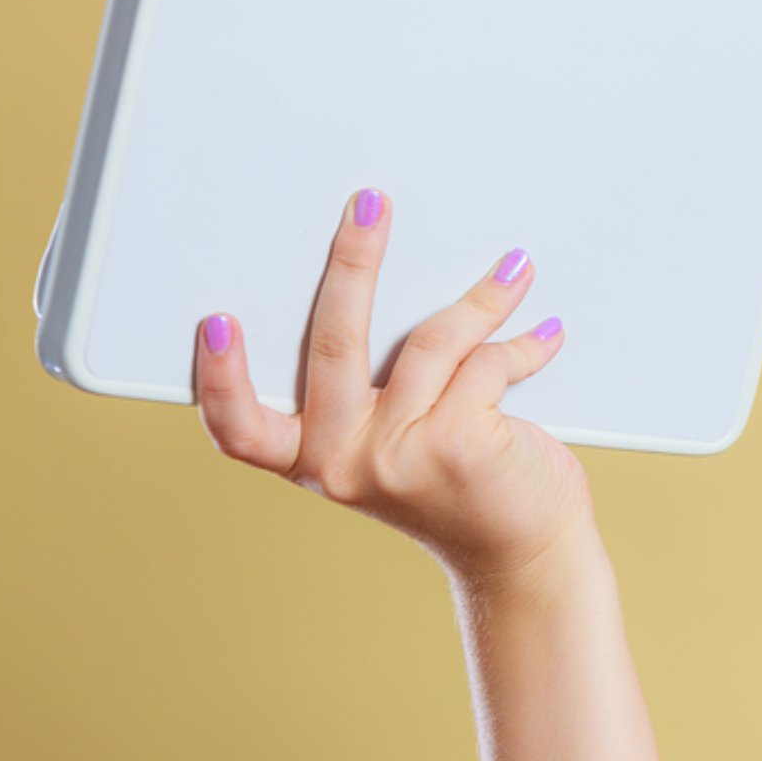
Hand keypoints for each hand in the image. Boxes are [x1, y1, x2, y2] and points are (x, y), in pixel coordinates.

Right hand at [193, 187, 597, 586]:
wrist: (524, 555)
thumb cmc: (462, 490)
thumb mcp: (395, 450)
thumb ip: (380, 394)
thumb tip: (403, 292)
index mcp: (314, 461)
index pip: (241, 428)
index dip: (221, 377)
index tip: (216, 321)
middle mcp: (344, 462)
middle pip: (333, 341)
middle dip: (353, 261)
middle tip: (371, 205)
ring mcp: (398, 454)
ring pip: (432, 340)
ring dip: (483, 297)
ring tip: (514, 268)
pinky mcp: (457, 442)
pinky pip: (485, 361)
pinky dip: (523, 343)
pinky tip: (546, 333)